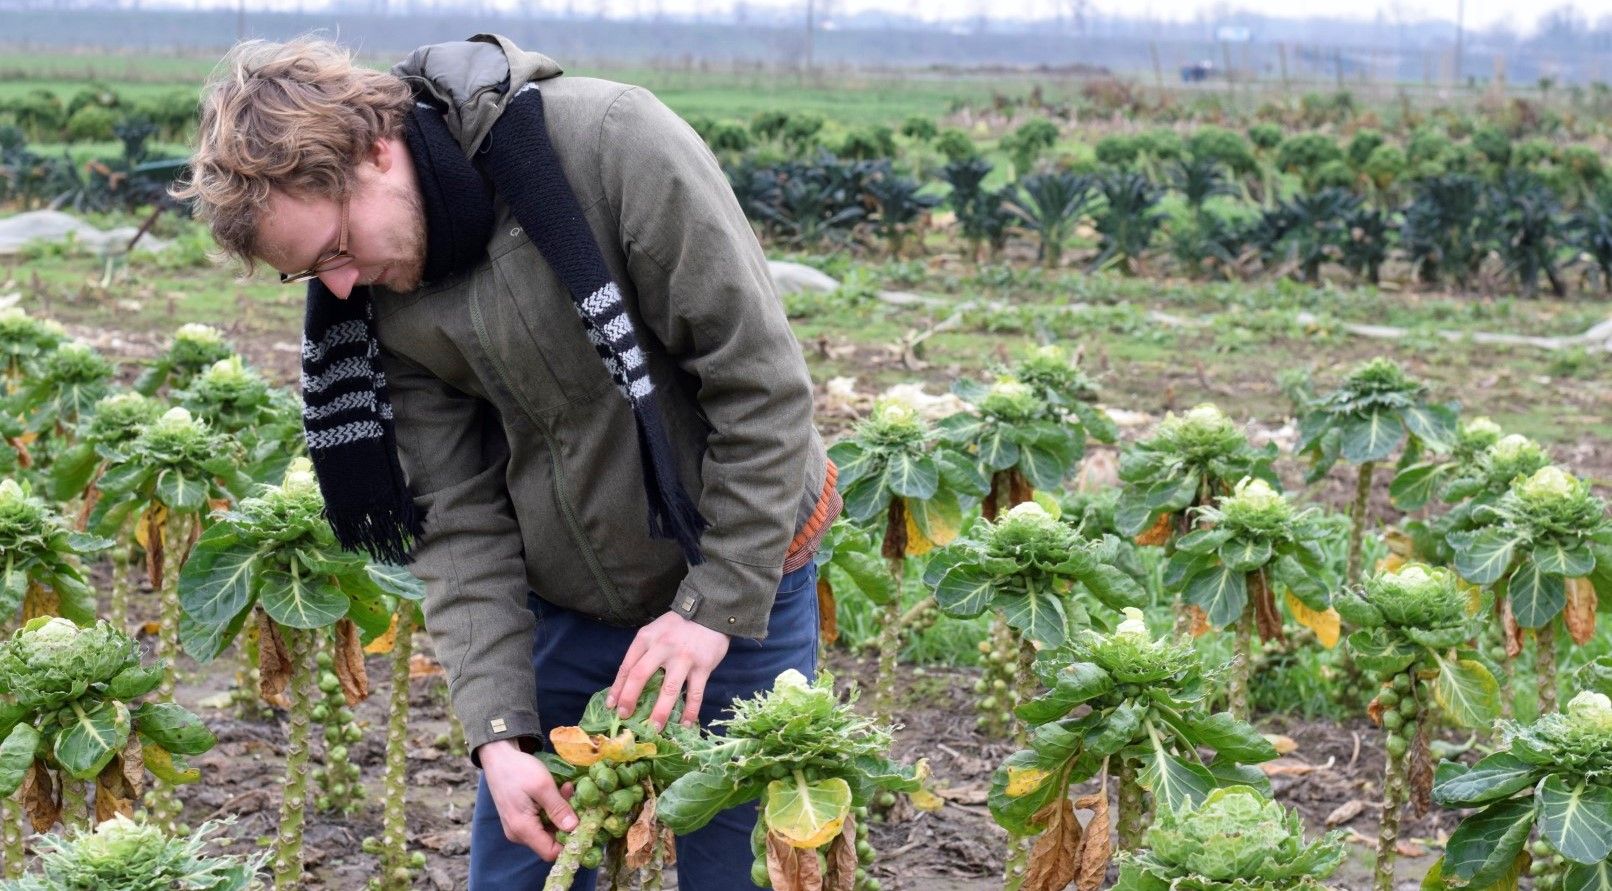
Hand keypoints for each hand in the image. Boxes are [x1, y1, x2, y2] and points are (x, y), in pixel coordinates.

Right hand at [478, 739, 577, 860]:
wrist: (498, 757)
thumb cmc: (518, 770)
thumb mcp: (542, 786)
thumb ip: (558, 808)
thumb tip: (574, 828)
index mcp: (522, 829)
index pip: (550, 852)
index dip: (570, 843)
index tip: (584, 825)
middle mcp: (519, 834)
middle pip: (551, 841)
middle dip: (567, 823)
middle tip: (575, 799)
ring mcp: (518, 827)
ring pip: (548, 830)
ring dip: (561, 814)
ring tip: (566, 790)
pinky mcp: (521, 819)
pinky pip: (541, 822)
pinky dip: (552, 810)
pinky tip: (558, 793)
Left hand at [608, 611, 730, 729]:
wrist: (710, 612)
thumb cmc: (678, 625)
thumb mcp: (654, 631)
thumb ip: (643, 652)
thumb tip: (629, 684)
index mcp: (646, 638)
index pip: (627, 666)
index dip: (617, 688)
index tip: (612, 706)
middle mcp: (662, 647)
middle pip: (641, 676)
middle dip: (630, 699)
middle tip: (625, 718)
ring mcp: (684, 658)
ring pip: (669, 690)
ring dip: (660, 712)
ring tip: (654, 729)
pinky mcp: (703, 667)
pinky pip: (695, 694)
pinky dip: (690, 711)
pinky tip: (685, 724)